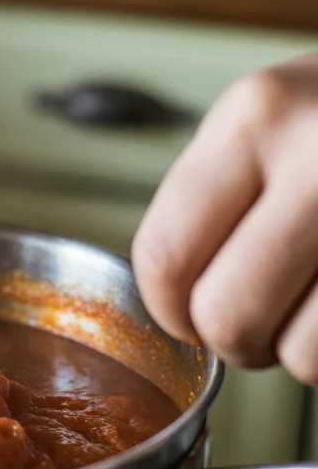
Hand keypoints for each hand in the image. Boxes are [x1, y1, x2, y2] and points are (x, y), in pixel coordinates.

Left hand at [132, 56, 317, 383]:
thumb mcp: (275, 112)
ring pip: (301, 356)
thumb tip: (172, 297)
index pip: (165, 253)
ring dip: (303, 353)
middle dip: (237, 340)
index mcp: (257, 116)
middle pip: (226, 315)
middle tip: (260, 323)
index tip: (186, 316)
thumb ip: (218, 192)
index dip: (169, 309)